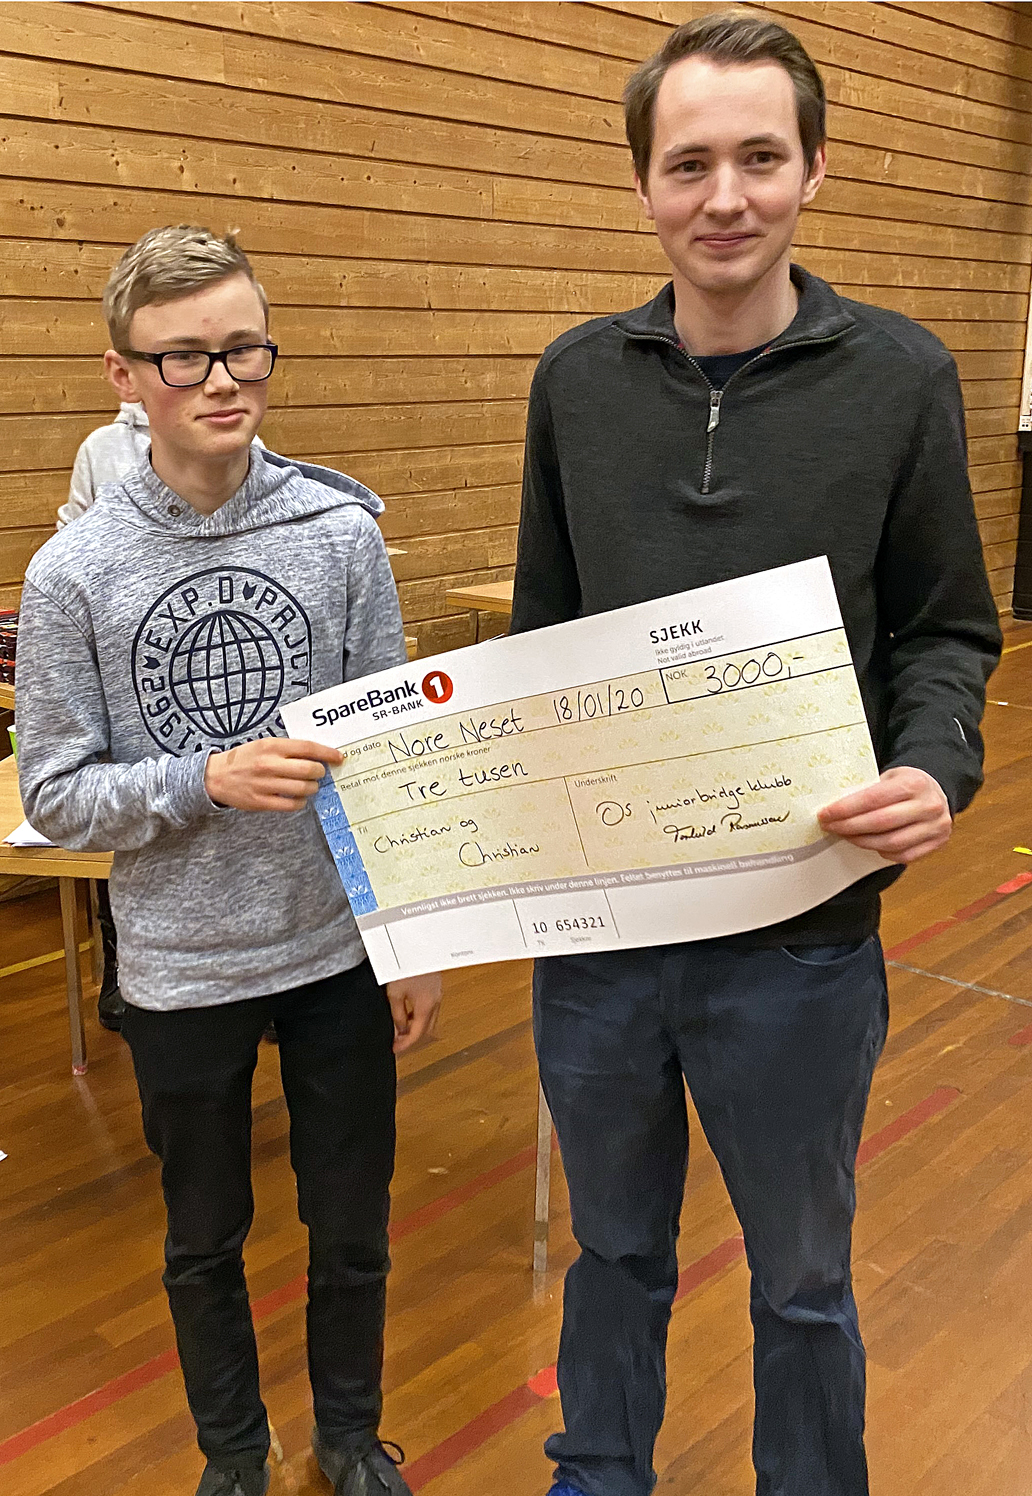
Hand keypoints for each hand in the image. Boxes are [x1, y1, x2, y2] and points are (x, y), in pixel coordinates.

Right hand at [204, 738, 341, 811]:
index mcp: (272, 746)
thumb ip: (289, 749)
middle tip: (320, 773)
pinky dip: (300, 802)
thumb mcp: (264, 745)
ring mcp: (265, 784)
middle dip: (321, 772)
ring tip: (308, 785)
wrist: (215, 776)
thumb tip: (318, 755)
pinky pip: (291, 804)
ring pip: (303, 788)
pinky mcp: (261, 802)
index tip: (338, 757)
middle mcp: (269, 764)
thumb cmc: (245, 759)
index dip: (327, 753)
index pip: (308, 748)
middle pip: (310, 770)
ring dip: (312, 788)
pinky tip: (298, 798)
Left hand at [386, 972, 441, 1054]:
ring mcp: (438, 993)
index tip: (395, 1049)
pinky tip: (409, 1011)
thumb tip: (400, 1029)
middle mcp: (435, 1001)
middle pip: (426, 1029)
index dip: (405, 1044)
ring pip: (429, 1018)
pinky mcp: (436, 986)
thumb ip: (398, 1015)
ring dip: (417, 1025)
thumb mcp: (395, 994)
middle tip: (398, 1041)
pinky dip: (420, 1015)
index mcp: (426, 1006)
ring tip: (400, 1026)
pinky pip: (430, 1007)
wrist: (417, 946)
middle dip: (413, 1037)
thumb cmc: (406, 966)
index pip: (417, 1034)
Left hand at [817, 766, 951, 864]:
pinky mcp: (937, 843)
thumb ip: (869, 790)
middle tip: (830, 826)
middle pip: (880, 822)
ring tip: (846, 835)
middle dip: (849, 827)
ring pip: (890, 843)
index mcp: (915, 783)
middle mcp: (928, 805)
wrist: (937, 792)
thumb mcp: (891, 777)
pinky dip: (882, 852)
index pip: (873, 798)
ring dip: (862, 841)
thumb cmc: (907, 784)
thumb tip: (834, 807)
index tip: (825, 814)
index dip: (845, 809)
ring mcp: (935, 827)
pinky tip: (870, 843)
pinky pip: (903, 855)